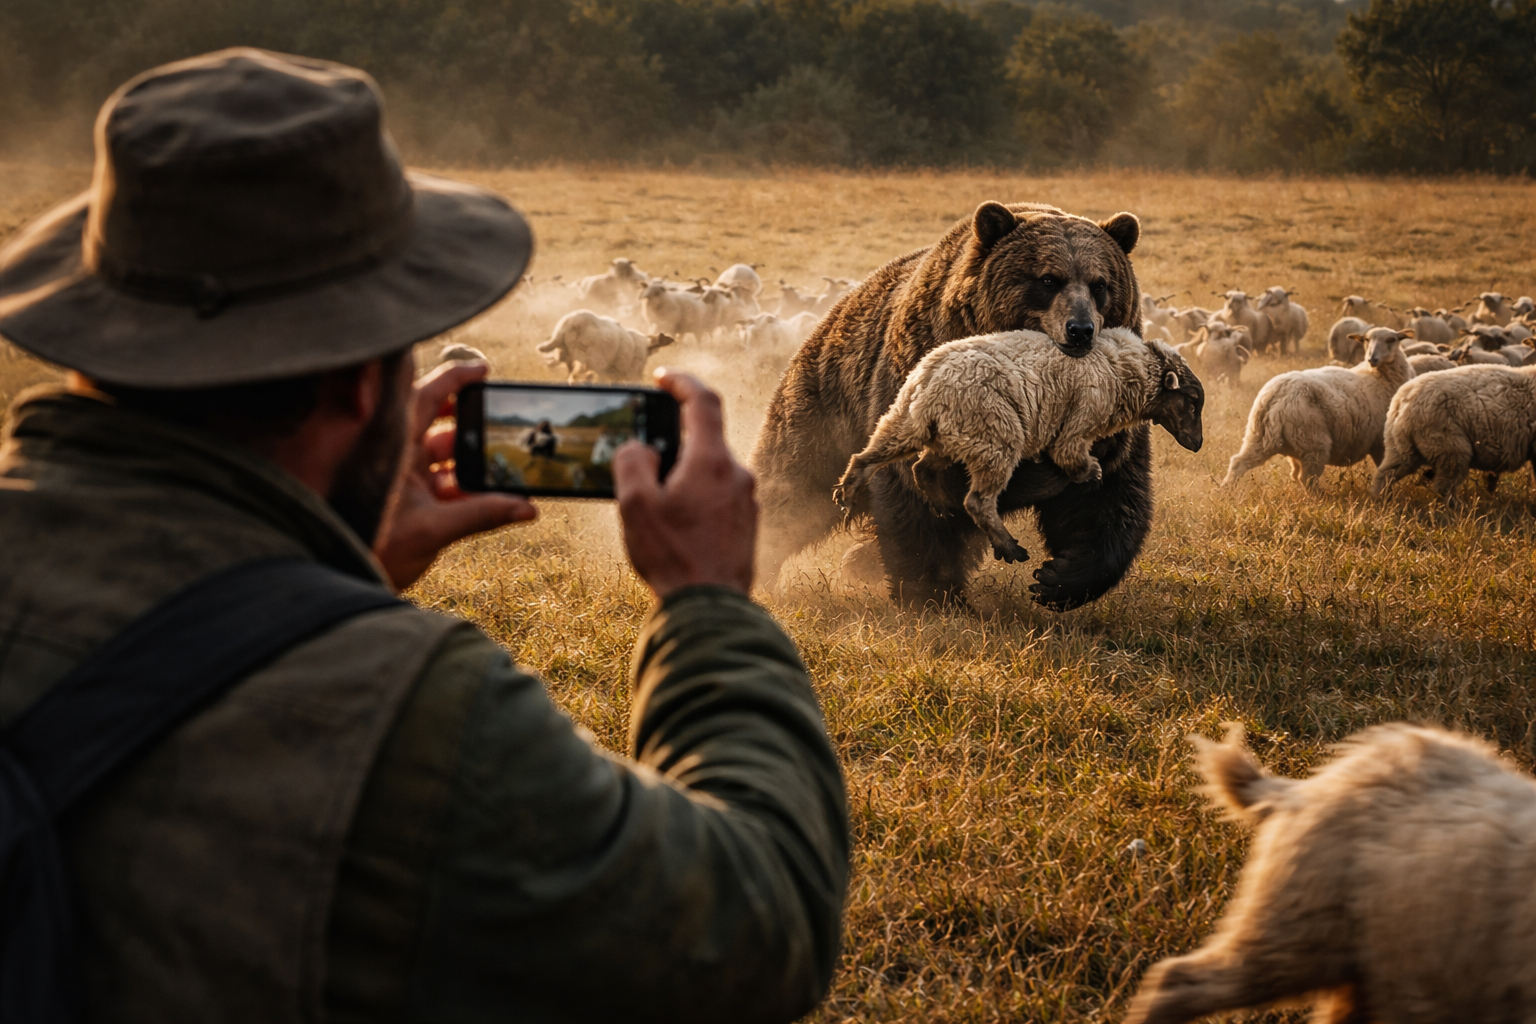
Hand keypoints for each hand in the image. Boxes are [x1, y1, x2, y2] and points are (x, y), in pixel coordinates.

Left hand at [374, 360, 536, 590]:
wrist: (347, 580)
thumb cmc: (373, 550)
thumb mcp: (432, 531)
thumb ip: (482, 516)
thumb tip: (527, 508)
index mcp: (394, 451)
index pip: (424, 399)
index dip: (454, 380)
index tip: (483, 371)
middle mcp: (399, 459)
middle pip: (439, 425)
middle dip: (470, 420)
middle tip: (498, 417)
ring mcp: (407, 481)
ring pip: (446, 458)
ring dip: (474, 460)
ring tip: (504, 463)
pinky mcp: (414, 503)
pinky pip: (448, 486)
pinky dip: (471, 490)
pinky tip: (496, 497)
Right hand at [613, 370, 756, 599]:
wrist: (711, 608)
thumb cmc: (672, 557)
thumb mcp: (635, 505)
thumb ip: (632, 462)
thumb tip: (640, 448)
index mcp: (713, 461)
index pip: (702, 401)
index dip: (681, 381)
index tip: (662, 378)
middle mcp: (738, 475)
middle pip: (704, 440)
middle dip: (673, 443)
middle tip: (644, 460)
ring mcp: (747, 500)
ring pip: (711, 471)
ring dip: (683, 475)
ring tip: (656, 505)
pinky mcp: (748, 523)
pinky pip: (719, 495)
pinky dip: (696, 496)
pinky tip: (676, 525)